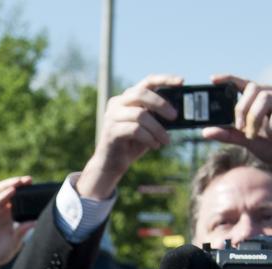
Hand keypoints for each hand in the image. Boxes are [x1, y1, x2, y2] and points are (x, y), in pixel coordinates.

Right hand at [0, 176, 34, 268]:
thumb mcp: (14, 242)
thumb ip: (23, 231)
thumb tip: (36, 221)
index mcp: (4, 215)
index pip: (13, 197)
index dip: (22, 190)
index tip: (33, 185)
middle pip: (5, 191)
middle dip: (17, 183)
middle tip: (29, 180)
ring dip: (8, 185)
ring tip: (19, 182)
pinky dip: (0, 197)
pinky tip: (10, 192)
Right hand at [76, 74, 182, 200]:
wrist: (112, 164)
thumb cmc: (133, 143)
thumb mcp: (149, 125)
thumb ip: (159, 115)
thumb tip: (180, 109)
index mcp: (127, 97)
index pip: (147, 81)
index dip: (165, 79)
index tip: (182, 81)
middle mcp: (117, 103)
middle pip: (141, 94)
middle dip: (161, 104)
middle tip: (175, 116)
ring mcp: (111, 117)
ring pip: (140, 115)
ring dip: (157, 128)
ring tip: (166, 140)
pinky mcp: (111, 131)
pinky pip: (135, 130)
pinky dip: (149, 138)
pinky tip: (155, 145)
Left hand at [202, 76, 271, 162]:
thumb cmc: (267, 143)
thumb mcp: (245, 139)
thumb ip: (228, 134)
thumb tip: (205, 132)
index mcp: (256, 99)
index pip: (242, 84)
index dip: (228, 79)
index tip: (212, 79)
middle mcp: (269, 94)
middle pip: (252, 88)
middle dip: (242, 108)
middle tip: (239, 127)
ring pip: (264, 97)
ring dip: (254, 117)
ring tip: (252, 134)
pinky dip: (270, 126)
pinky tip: (271, 134)